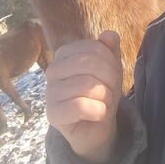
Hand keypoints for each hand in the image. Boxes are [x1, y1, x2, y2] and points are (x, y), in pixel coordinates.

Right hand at [45, 30, 122, 161]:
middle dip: (110, 79)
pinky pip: (80, 106)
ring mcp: (50, 92)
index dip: (112, 63)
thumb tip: (110, 35)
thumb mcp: (110, 69)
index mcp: (64, 54)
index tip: (114, 76)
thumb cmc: (100, 93)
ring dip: (106, 97)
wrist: (94, 128)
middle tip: (112, 92)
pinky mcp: (52, 114)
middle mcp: (53, 70)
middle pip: (91, 64)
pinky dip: (98, 111)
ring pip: (87, 85)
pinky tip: (99, 114)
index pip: (95, 48)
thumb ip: (110, 50)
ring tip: (105, 103)